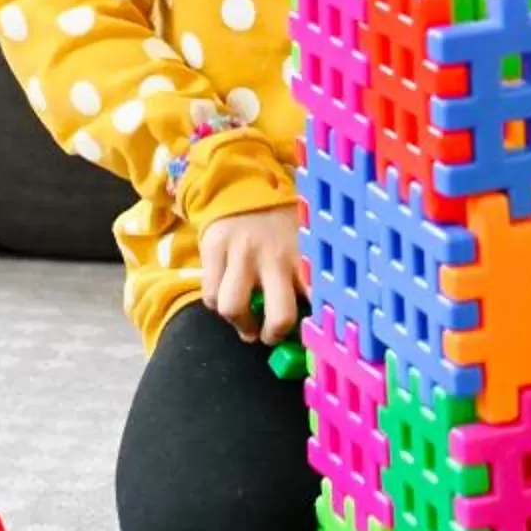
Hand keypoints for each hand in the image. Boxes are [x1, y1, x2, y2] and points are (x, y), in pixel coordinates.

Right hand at [198, 202, 307, 344]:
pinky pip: (210, 295)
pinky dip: (216, 304)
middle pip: (280, 317)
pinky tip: (226, 295)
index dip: (320, 329)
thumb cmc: (279, 229)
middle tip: (270, 335)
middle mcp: (275, 257)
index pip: (320, 300)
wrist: (243, 187)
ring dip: (239, 324)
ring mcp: (242, 253)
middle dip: (274, 335)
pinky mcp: (214, 249)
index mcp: (304, 258)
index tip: (317, 343)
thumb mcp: (302, 245)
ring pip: (233, 308)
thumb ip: (307, 279)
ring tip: (245, 320)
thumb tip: (315, 326)